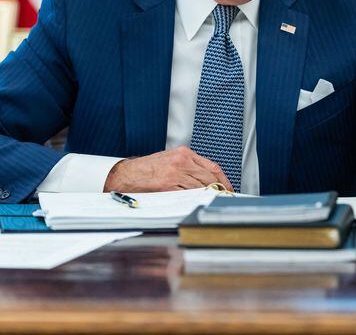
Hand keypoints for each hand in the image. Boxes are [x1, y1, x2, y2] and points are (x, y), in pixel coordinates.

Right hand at [103, 146, 232, 191]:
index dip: (223, 179)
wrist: (127, 174)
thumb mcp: (170, 159)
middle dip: (219, 189)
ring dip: (208, 196)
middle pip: (209, 177)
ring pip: (200, 187)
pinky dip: (195, 200)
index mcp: (184, 153)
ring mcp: (175, 173)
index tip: (228, 188)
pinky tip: (198, 203)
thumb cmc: (148, 168)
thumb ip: (188, 166)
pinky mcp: (168, 185)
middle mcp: (182, 161)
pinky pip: (187, 194)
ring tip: (212, 202)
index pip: (212, 166)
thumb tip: (206, 180)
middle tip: (224, 198)